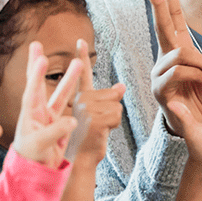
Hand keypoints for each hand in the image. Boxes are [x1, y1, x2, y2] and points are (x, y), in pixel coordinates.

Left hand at [11, 41, 81, 167]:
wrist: (35, 173)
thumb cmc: (32, 158)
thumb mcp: (40, 145)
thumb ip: (55, 131)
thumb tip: (73, 121)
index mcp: (29, 113)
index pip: (32, 89)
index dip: (36, 74)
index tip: (39, 57)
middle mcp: (38, 111)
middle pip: (40, 83)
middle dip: (39, 64)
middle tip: (38, 44)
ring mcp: (50, 117)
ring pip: (61, 93)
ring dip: (70, 78)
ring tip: (79, 63)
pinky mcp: (60, 124)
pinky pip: (71, 107)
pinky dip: (79, 98)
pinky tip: (89, 91)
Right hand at [69, 38, 125, 165]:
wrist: (80, 160)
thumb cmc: (88, 139)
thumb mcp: (99, 117)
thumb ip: (107, 99)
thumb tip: (121, 86)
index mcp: (79, 97)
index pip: (82, 74)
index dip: (82, 56)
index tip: (80, 40)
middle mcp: (80, 99)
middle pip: (113, 95)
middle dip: (112, 111)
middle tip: (98, 126)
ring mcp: (86, 108)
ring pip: (117, 105)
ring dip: (113, 120)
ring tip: (98, 130)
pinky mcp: (94, 118)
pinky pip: (117, 115)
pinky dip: (114, 126)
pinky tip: (101, 133)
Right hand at [145, 0, 201, 134]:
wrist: (201, 129)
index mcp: (179, 49)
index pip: (172, 18)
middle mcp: (166, 58)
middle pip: (162, 24)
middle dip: (158, 2)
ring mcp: (160, 73)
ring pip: (180, 54)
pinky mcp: (160, 88)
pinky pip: (178, 72)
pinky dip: (197, 75)